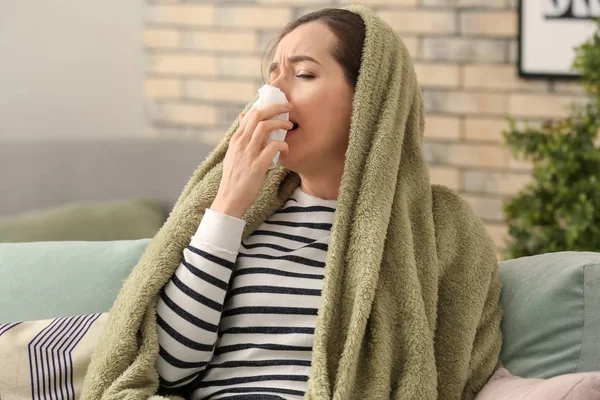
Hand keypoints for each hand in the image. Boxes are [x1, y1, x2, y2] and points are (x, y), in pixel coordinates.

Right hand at [210, 103, 292, 218]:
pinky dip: (282, 145)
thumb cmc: (235, 177)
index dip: (267, 106)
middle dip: (276, 108)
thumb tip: (243, 116)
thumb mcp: (233, 153)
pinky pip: (272, 147)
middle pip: (258, 115)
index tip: (279, 107)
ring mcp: (248, 153)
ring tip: (290, 126)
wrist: (229, 199)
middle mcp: (241, 143)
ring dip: (280, 123)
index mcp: (236, 139)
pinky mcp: (257, 165)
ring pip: (265, 127)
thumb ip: (240, 135)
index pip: (251, 114)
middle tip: (288, 109)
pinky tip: (286, 148)